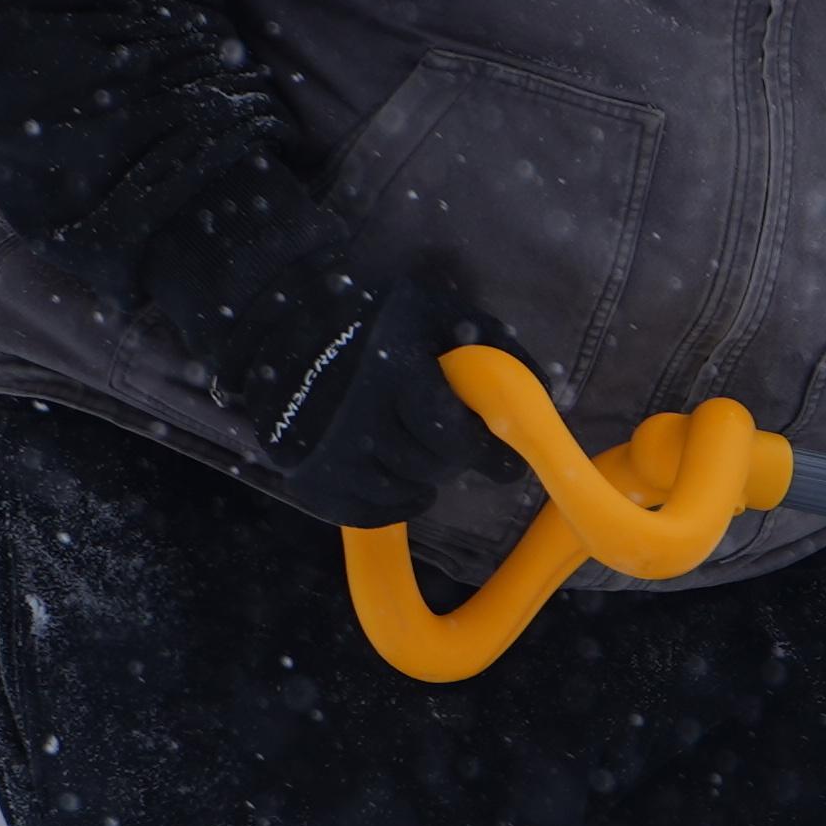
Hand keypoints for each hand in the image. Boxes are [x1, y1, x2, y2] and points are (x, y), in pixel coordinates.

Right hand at [265, 275, 515, 529]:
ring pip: (401, 494)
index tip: (506, 458)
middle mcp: (355, 416)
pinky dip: (391, 503)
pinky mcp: (307, 478)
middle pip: (430, 468)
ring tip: (422, 453)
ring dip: (422, 480)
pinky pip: (366, 514)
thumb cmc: (373, 317)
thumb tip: (545, 393)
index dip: (486, 452)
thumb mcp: (433, 310)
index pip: (453, 437)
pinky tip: (396, 477)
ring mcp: (325, 452)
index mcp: (391, 368)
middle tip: (455, 442)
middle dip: (452, 457)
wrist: (280, 326)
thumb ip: (491, 346)